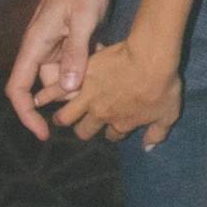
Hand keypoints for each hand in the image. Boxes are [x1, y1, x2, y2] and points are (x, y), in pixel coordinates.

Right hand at [5, 0, 112, 141]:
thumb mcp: (84, 19)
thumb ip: (76, 54)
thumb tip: (68, 89)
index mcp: (35, 44)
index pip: (18, 90)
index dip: (26, 115)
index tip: (44, 134)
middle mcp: (40, 46)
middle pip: (45, 87)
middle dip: (65, 101)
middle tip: (94, 107)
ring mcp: (55, 41)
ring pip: (64, 75)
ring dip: (81, 84)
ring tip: (106, 90)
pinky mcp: (69, 36)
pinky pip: (75, 61)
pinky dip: (88, 69)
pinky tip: (110, 70)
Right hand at [40, 38, 181, 147]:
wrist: (150, 58)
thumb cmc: (163, 84)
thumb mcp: (169, 113)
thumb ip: (157, 133)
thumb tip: (149, 148)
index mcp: (121, 123)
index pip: (112, 135)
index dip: (114, 130)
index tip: (116, 124)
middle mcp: (101, 114)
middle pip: (85, 130)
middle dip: (85, 129)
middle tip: (85, 123)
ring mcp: (88, 97)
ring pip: (66, 116)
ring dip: (63, 118)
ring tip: (59, 117)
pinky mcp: (81, 78)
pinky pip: (58, 91)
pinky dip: (46, 95)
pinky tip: (37, 98)